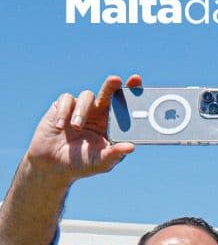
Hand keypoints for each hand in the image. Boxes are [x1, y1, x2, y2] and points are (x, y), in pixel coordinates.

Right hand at [24, 74, 140, 183]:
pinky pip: (66, 100)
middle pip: (109, 93)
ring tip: (75, 126)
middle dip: (113, 85)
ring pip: (87, 96)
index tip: (137, 81)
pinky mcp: (62, 106)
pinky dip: (64, 111)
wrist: (53, 165)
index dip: (132, 92)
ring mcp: (81, 108)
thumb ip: (115, 155)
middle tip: (117, 80)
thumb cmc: (82, 163)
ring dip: (82, 110)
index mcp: (113, 124)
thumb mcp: (101, 162)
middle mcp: (99, 113)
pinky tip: (60, 125)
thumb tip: (131, 147)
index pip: (125, 105)